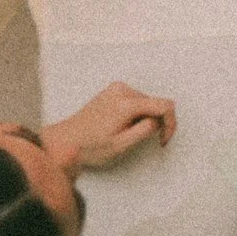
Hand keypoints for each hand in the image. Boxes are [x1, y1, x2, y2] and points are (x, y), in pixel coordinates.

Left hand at [40, 81, 176, 171]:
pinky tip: (122, 126)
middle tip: (143, 141)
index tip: (163, 139)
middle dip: (155, 122)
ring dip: (144, 118)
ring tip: (127, 134)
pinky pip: (135, 101)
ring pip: (146, 102)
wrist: (65, 141)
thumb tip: (157, 121)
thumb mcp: (121, 145)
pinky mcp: (112, 91)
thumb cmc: (90, 146)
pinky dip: (136, 114)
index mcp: (126, 104)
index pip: (164, 105)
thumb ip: (144, 131)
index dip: (170, 123)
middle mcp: (122, 90)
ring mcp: (116, 89)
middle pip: (155, 103)